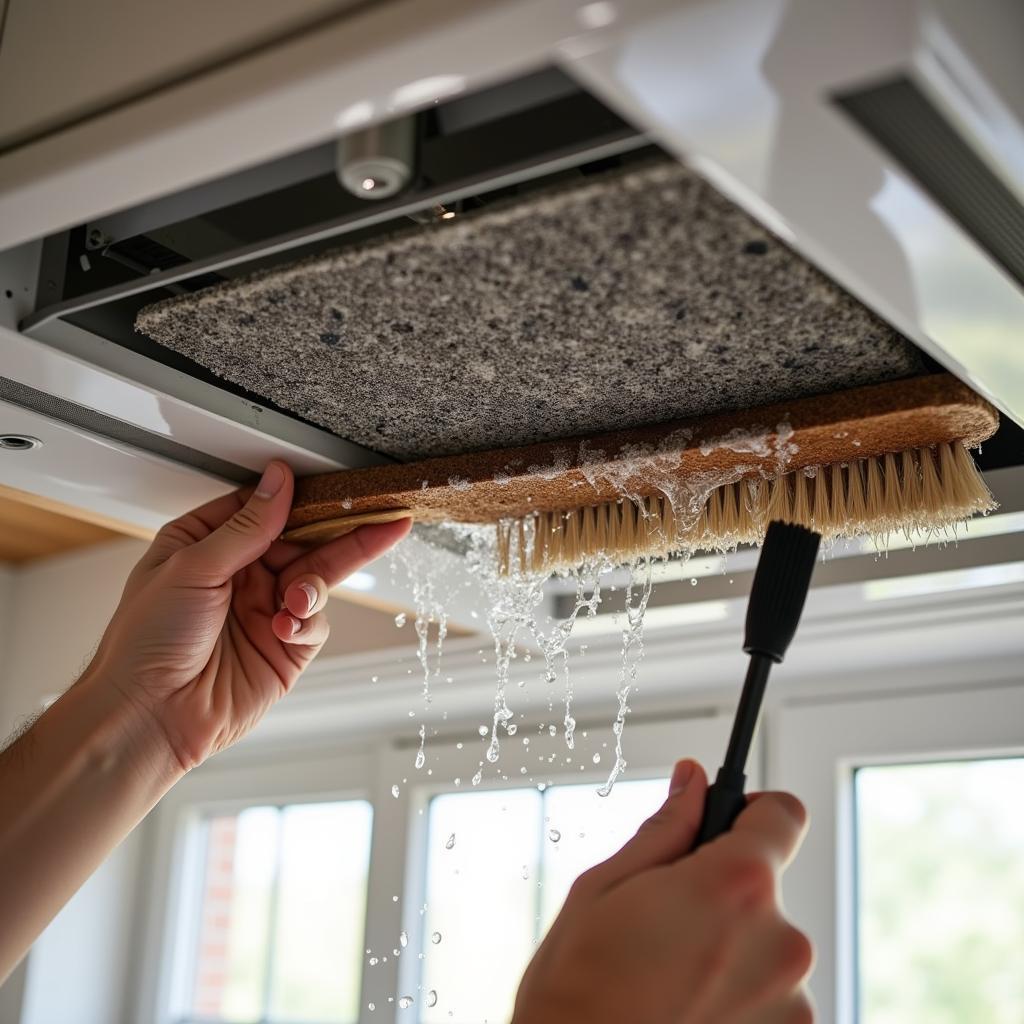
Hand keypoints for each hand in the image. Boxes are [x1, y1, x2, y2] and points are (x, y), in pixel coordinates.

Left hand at [83, 461, 410, 771]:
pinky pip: (316, 622)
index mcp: (208, 544)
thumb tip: (278, 481)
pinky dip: (308, 620)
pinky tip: (286, 626)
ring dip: (315, 584)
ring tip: (300, 598)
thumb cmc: (146, 642)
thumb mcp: (193, 567)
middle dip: (340, 533)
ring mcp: (265, 609)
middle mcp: (240, 574)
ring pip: (317, 578)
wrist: (150, 716)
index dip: (300, 498)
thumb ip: (247, 525)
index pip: (266, 508)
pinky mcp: (286, 647)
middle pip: (303, 541)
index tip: (334, 489)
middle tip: (380, 518)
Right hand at [514, 761, 812, 1023]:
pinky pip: (772, 999)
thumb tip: (692, 780)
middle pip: (765, 888)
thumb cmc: (576, 994)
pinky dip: (737, 1000)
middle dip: (721, 894)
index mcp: (735, 886)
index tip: (725, 824)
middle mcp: (781, 943)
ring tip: (668, 981)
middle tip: (662, 925)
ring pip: (764, 947)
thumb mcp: (604, 889)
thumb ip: (665, 828)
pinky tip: (686, 1012)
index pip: (783, 815)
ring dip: (729, 953)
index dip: (752, 811)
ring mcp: (793, 1004)